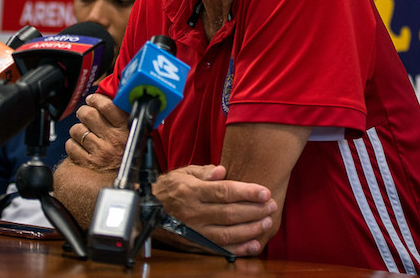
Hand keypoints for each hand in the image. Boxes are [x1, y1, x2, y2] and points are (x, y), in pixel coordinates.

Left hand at [65, 93, 128, 170]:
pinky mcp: (89, 163)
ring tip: (82, 130)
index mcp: (125, 128)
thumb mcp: (135, 131)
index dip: (95, 99)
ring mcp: (100, 151)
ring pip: (77, 130)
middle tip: (84, 113)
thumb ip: (124, 115)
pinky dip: (72, 143)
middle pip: (88, 114)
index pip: (107, 106)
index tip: (92, 99)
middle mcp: (112, 139)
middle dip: (83, 111)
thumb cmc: (132, 151)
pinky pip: (71, 146)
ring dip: (77, 128)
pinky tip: (79, 144)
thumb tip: (108, 99)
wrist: (130, 177)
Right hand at [154, 164, 276, 255]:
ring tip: (266, 222)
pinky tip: (254, 244)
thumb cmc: (170, 188)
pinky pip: (219, 249)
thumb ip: (205, 172)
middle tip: (272, 206)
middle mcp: (194, 213)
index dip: (247, 192)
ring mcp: (195, 231)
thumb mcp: (184, 173)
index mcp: (192, 192)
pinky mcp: (195, 244)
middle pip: (230, 213)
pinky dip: (239, 249)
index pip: (224, 192)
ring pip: (227, 233)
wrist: (147, 210)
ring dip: (250, 229)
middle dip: (254, 210)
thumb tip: (222, 170)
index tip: (265, 192)